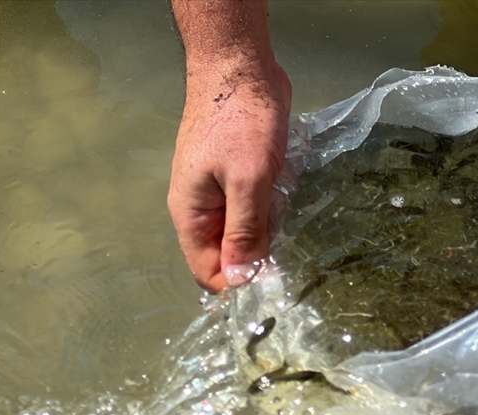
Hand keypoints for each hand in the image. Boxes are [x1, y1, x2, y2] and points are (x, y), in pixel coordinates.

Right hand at [168, 61, 291, 292]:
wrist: (239, 67)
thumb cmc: (239, 122)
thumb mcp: (247, 180)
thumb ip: (245, 232)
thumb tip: (242, 281)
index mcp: (191, 216)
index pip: (208, 273)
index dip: (238, 284)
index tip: (273, 282)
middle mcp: (199, 210)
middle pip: (225, 255)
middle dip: (256, 256)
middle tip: (287, 239)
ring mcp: (216, 193)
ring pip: (242, 232)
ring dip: (266, 228)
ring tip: (282, 201)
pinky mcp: (234, 177)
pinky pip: (251, 209)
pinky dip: (269, 206)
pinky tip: (283, 188)